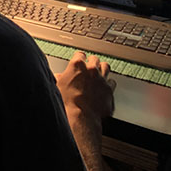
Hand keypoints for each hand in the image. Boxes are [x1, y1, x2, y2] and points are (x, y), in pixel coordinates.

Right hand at [55, 52, 115, 170]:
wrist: (81, 115)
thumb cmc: (68, 102)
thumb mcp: (58, 87)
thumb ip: (60, 78)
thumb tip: (59, 77)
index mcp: (77, 65)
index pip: (80, 55)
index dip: (79, 58)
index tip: (79, 61)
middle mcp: (91, 69)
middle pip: (94, 59)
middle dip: (92, 62)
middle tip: (89, 67)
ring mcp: (101, 78)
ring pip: (106, 66)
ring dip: (102, 69)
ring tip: (99, 73)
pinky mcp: (109, 89)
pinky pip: (112, 81)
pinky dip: (109, 83)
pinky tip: (105, 86)